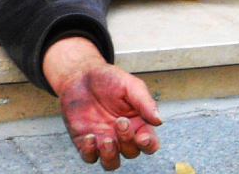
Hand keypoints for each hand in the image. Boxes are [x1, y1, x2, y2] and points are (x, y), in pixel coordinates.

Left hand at [43, 37, 161, 170]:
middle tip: (120, 122)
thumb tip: (159, 120)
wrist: (79, 75)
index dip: (149, 145)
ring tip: (107, 140)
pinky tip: (89, 137)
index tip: (143, 137)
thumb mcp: (129, 85)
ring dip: (110, 156)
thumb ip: (144, 102)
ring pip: (111, 163)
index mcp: (138, 124)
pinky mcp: (83, 140)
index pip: (149, 144)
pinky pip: (89, 156)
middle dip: (127, 141)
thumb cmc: (107, 79)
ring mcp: (102, 140)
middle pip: (131, 152)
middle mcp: (121, 136)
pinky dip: (90, 152)